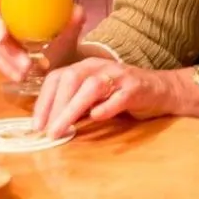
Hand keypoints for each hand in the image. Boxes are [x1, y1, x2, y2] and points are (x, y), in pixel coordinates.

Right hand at [0, 0, 83, 80]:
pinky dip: (6, 67)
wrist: (65, 55)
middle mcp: (5, 8)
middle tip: (4, 39)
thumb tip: (77, 12)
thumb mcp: (70, 26)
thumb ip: (74, 20)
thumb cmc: (64, 31)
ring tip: (24, 69)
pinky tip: (18, 76)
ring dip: (3, 54)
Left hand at [32, 57, 183, 137]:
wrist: (162, 90)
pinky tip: (96, 118)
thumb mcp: (94, 98)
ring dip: (73, 109)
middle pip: (71, 79)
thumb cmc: (122, 95)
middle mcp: (100, 66)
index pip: (57, 78)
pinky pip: (119, 96)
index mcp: (85, 67)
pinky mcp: (136, 88)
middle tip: (48, 131)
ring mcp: (119, 76)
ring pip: (91, 87)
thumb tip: (48, 124)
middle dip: (55, 106)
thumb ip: (74, 105)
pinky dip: (106, 107)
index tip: (36, 125)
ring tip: (62, 130)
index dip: (43, 101)